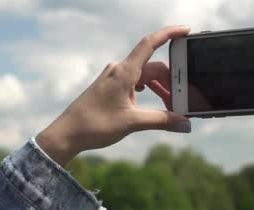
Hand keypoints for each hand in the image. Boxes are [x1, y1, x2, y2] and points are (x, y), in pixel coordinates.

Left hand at [36, 26, 191, 165]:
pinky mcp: (110, 88)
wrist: (67, 134)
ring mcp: (113, 78)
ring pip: (145, 77)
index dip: (169, 34)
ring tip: (171, 107)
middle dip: (170, 82)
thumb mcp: (132, 123)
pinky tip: (152, 106)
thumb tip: (185, 124)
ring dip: (159, 89)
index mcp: (124, 72)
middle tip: (183, 99)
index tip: (186, 30)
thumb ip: (161, 121)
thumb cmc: (95, 125)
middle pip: (153, 67)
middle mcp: (119, 70)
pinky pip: (134, 84)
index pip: (150, 44)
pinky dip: (147, 92)